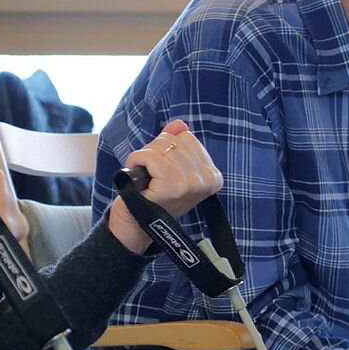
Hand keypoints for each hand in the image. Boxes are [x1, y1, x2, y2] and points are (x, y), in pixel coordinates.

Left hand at [107, 121, 224, 254]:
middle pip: (174, 139)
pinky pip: (148, 155)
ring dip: (144, 158)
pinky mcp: (172, 185)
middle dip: (156, 152)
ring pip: (160, 145)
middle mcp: (207, 179)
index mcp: (213, 175)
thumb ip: (176, 143)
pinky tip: (138, 179)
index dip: (168, 150)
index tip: (163, 171)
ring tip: (146, 178)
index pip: (187, 138)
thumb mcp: (170, 166)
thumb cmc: (153, 196)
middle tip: (153, 175)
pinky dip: (136, 162)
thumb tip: (179, 124)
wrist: (136, 225)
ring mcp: (191, 183)